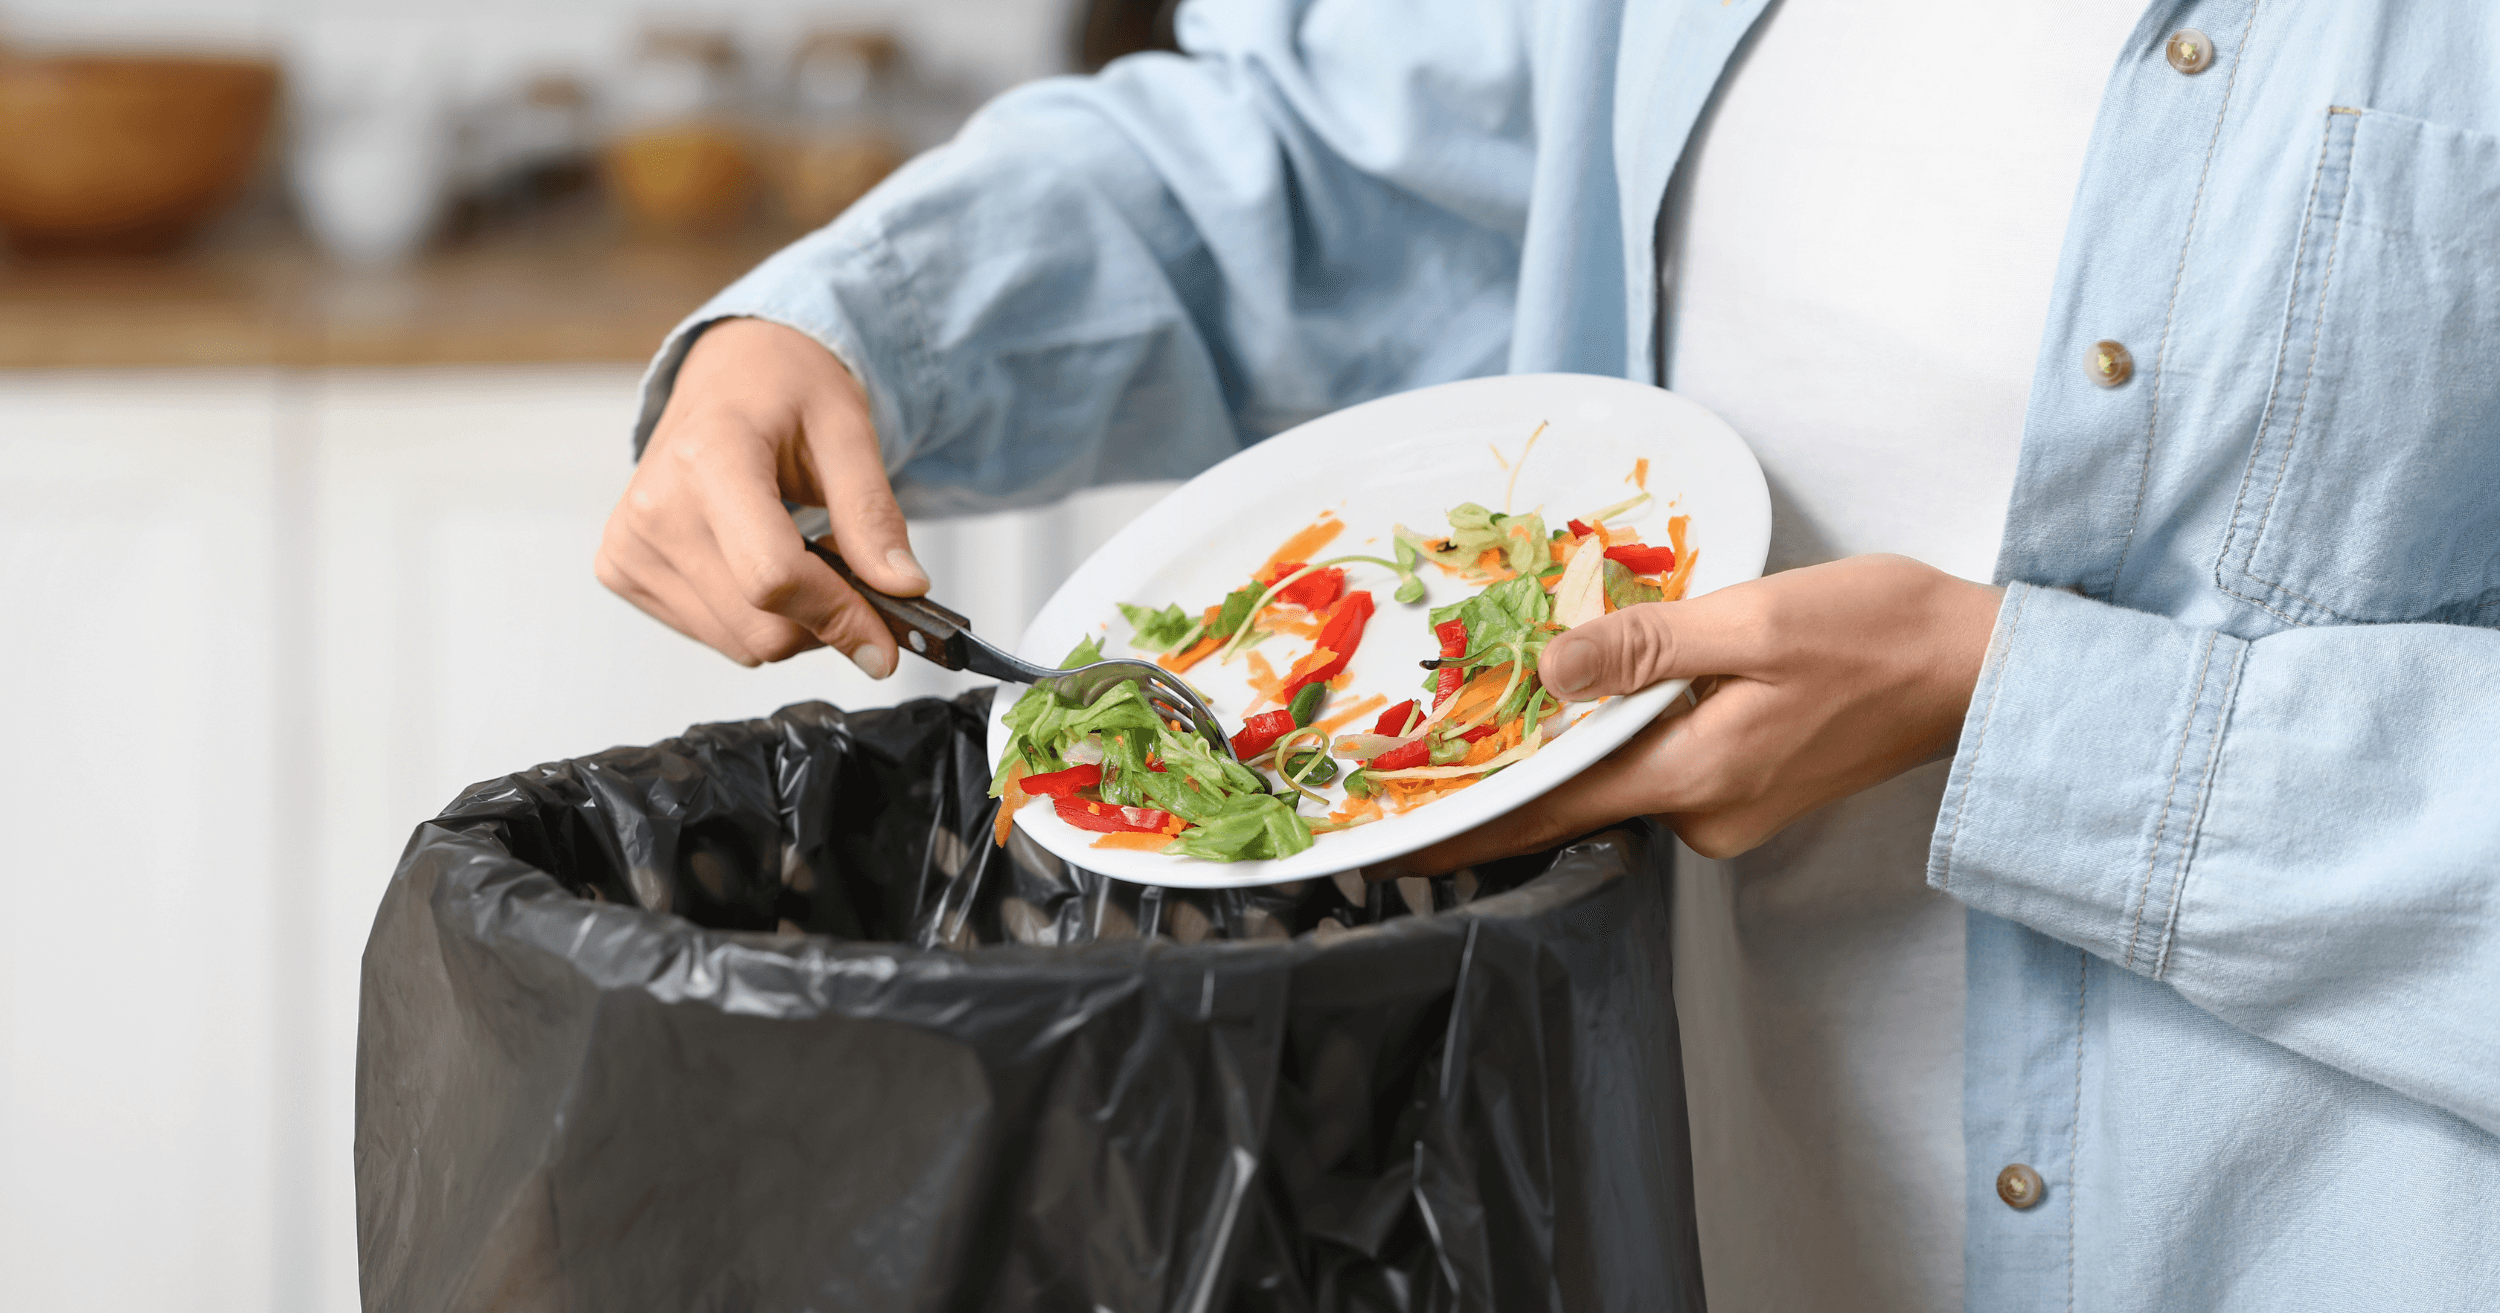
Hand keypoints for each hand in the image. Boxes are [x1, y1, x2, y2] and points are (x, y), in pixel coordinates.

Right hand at [595, 318, 925, 673]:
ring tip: (798, 551)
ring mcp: (630, 542)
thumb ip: (873, 516)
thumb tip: (904, 590)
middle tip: (846, 567)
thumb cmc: (785, 391)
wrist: (731, 372)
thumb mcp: (848, 434)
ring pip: (741, 644)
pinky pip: (713, 635)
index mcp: (708, 458)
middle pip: (761, 628)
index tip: (886, 637)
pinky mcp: (621, 568)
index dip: (840, 616)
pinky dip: (752, 616)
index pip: (774, 578)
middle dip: (823, 618)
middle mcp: (655, 505)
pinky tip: (755, 560)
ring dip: (791, 621)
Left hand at [1387, 554, 2002, 870]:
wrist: (1982, 670)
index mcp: (1696, 776)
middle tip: (1425, 755)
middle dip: (1510, 777)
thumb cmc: (1881, 633)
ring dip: (1571, 748)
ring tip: (1497, 712)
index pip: (1556, 812)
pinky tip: (1603, 696)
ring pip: (1623, 779)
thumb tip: (1553, 670)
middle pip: (1580, 799)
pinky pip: (1665, 766)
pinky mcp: (1755, 786)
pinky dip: (1625, 738)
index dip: (1473, 827)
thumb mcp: (1756, 621)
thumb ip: (1648, 648)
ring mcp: (1734, 807)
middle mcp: (1707, 812)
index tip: (1401, 844)